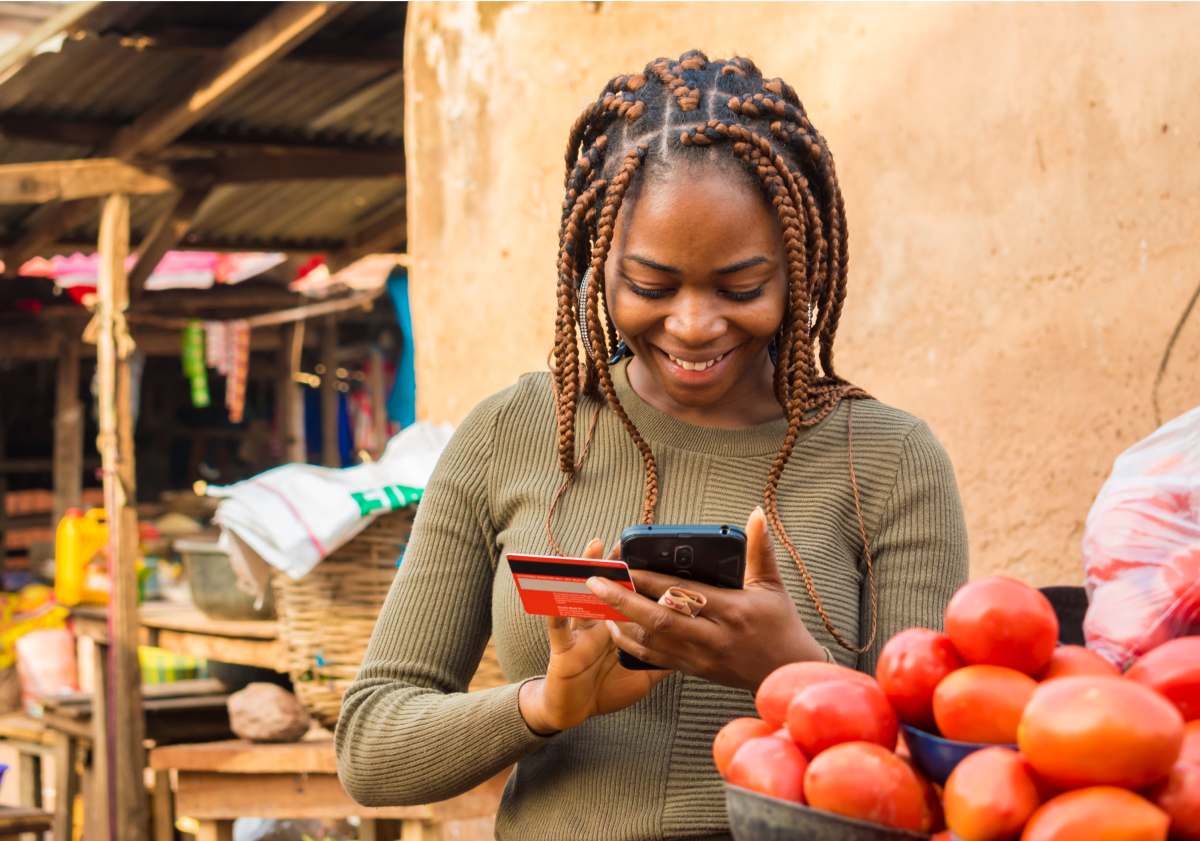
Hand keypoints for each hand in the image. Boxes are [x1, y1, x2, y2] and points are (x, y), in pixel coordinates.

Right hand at [518, 538, 672, 735]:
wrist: (573, 712)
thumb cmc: (606, 689)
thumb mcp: (643, 675)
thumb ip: (666, 659)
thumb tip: (697, 646)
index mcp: (619, 627)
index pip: (631, 596)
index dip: (639, 576)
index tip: (651, 555)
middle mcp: (598, 624)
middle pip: (607, 589)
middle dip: (615, 564)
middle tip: (624, 541)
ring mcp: (579, 634)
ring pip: (582, 596)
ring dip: (586, 573)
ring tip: (593, 551)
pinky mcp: (562, 650)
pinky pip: (557, 629)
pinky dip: (555, 612)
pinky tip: (556, 596)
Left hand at [585, 507, 826, 691]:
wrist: (787, 673)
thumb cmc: (781, 625)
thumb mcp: (772, 585)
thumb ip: (760, 549)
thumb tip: (756, 513)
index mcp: (732, 611)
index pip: (683, 593)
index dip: (650, 580)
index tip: (624, 567)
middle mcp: (713, 637)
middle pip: (659, 620)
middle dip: (623, 602)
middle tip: (595, 584)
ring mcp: (701, 658)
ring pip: (653, 643)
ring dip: (622, 625)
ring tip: (598, 606)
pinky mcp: (695, 671)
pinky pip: (657, 660)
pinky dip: (633, 646)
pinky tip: (617, 631)